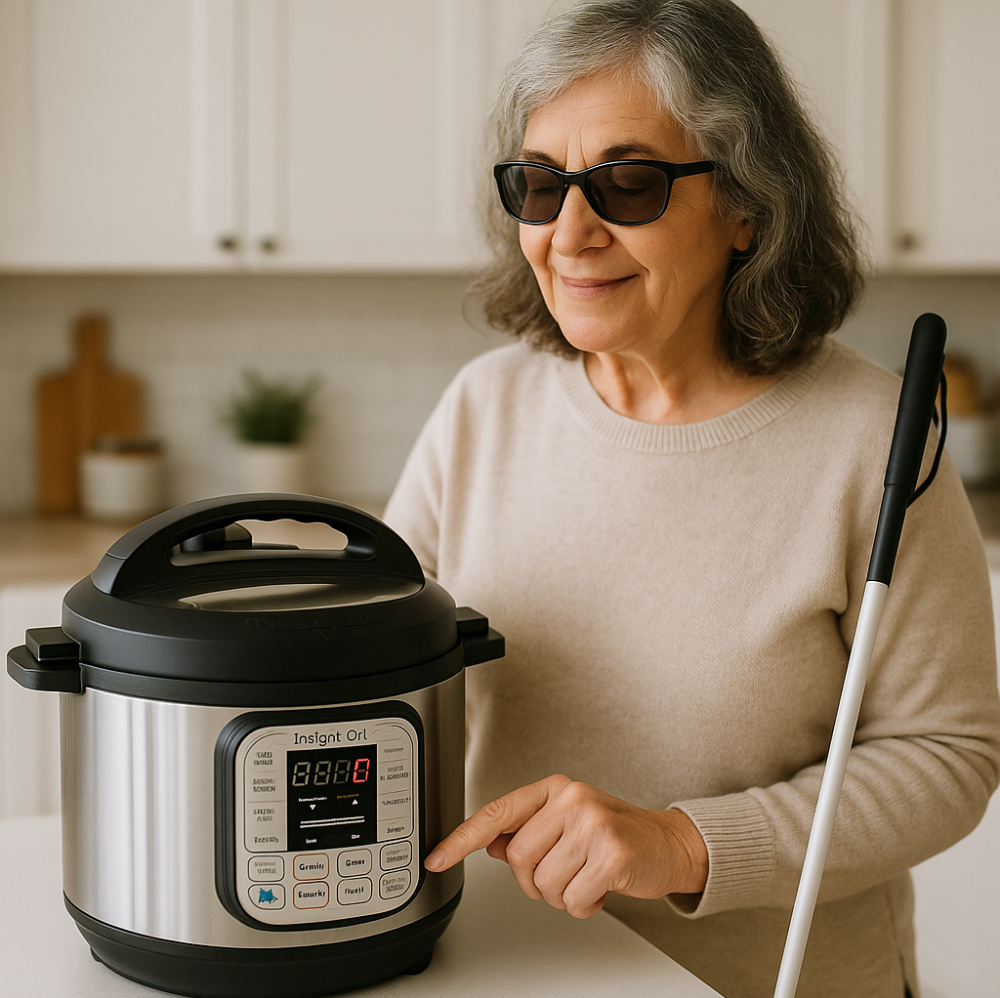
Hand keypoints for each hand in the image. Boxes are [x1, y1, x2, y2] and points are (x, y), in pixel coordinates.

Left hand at [424, 775, 708, 917]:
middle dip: (535, 881)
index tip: (435, 859)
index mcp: (553, 789)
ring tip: (586, 877)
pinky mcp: (612, 854)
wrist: (666, 843)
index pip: (496, 813)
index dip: (461, 840)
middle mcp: (571, 799)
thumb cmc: (613, 833)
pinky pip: (574, 900)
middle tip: (565, 872)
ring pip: (544, 885)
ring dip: (563, 895)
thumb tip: (490, 843)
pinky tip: (601, 888)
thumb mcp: (566, 823)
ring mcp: (592, 824)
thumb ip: (527, 831)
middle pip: (517, 860)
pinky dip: (585, 906)